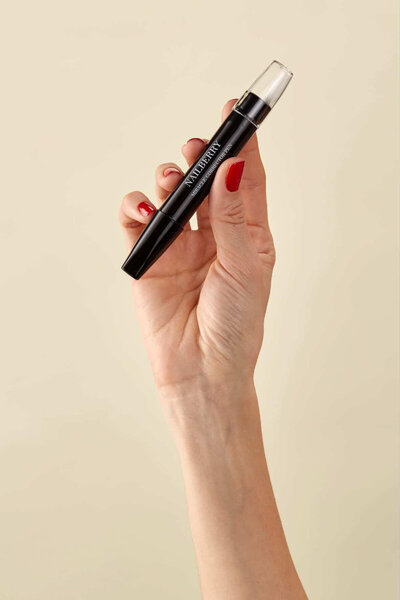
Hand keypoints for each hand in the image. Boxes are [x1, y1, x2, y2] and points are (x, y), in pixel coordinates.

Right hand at [119, 99, 274, 401]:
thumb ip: (234, 217)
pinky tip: (144, 209)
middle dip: (200, 157)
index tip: (237, 113)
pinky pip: (137, 220)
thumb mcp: (245, 267)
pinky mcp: (148, 257)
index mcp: (246, 235)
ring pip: (170, 194)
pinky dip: (136, 207)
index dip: (242, 145)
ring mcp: (180, 244)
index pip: (245, 180)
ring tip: (169, 180)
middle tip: (196, 145)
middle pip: (206, 180)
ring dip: (167, 179)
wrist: (202, 369)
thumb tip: (232, 167)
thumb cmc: (234, 325)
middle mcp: (213, 234)